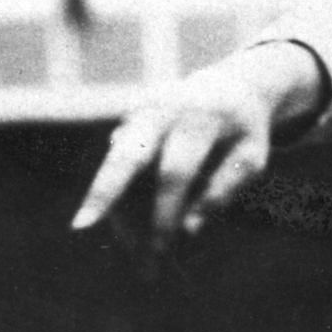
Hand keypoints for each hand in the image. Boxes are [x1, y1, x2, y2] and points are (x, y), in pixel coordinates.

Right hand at [71, 41, 326, 248]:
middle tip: (80, 229)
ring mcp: (138, 112)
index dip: (165, 211)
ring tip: (118, 249)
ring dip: (110, 206)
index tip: (162, 248)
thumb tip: (189, 229)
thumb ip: (224, 189)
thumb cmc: (243, 130)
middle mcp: (161, 110)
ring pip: (115, 162)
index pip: (174, 172)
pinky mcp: (127, 119)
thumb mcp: (250, 156)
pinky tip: (126, 229)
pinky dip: (118, 195)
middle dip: (103, 193)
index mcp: (199, 118)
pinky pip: (116, 161)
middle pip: (125, 156)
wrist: (229, 83)